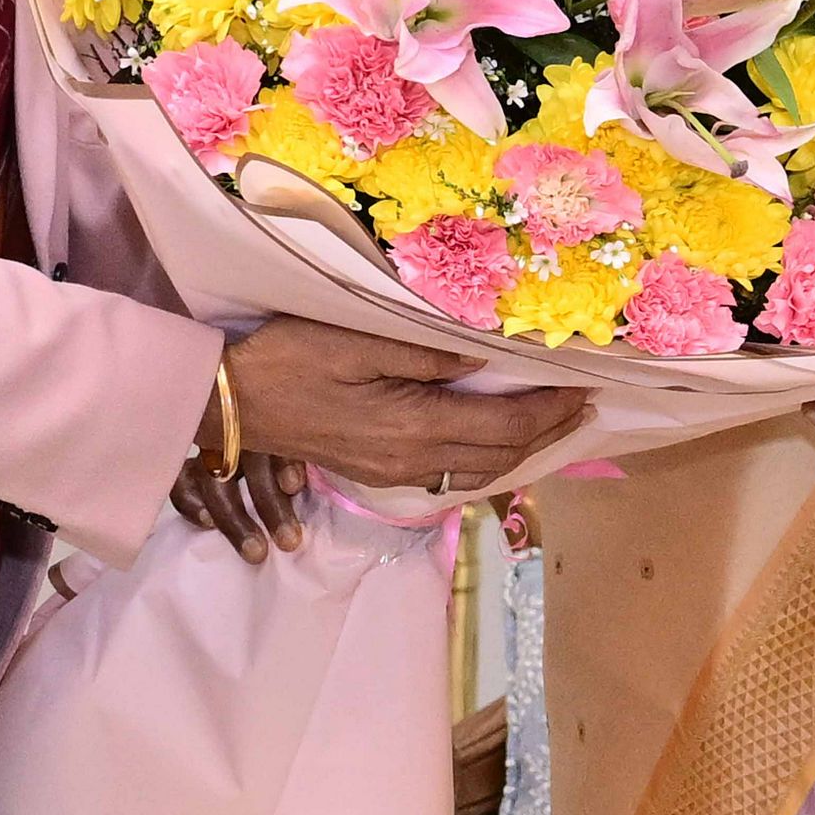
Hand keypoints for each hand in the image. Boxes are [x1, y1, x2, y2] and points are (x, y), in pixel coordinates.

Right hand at [172, 319, 589, 564]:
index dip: (550, 411)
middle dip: (549, 434)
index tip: (584, 388)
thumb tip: (482, 356)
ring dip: (523, 451)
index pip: (504, 428)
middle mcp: (411, 462)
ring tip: (555, 426)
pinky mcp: (378, 471)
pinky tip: (496, 440)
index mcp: (413, 429)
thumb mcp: (355, 341)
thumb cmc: (285, 361)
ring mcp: (394, 473)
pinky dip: (487, 458)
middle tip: (586, 409)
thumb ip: (423, 352)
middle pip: (501, 457)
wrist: (228, 406)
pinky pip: (452, 473)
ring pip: (479, 472)